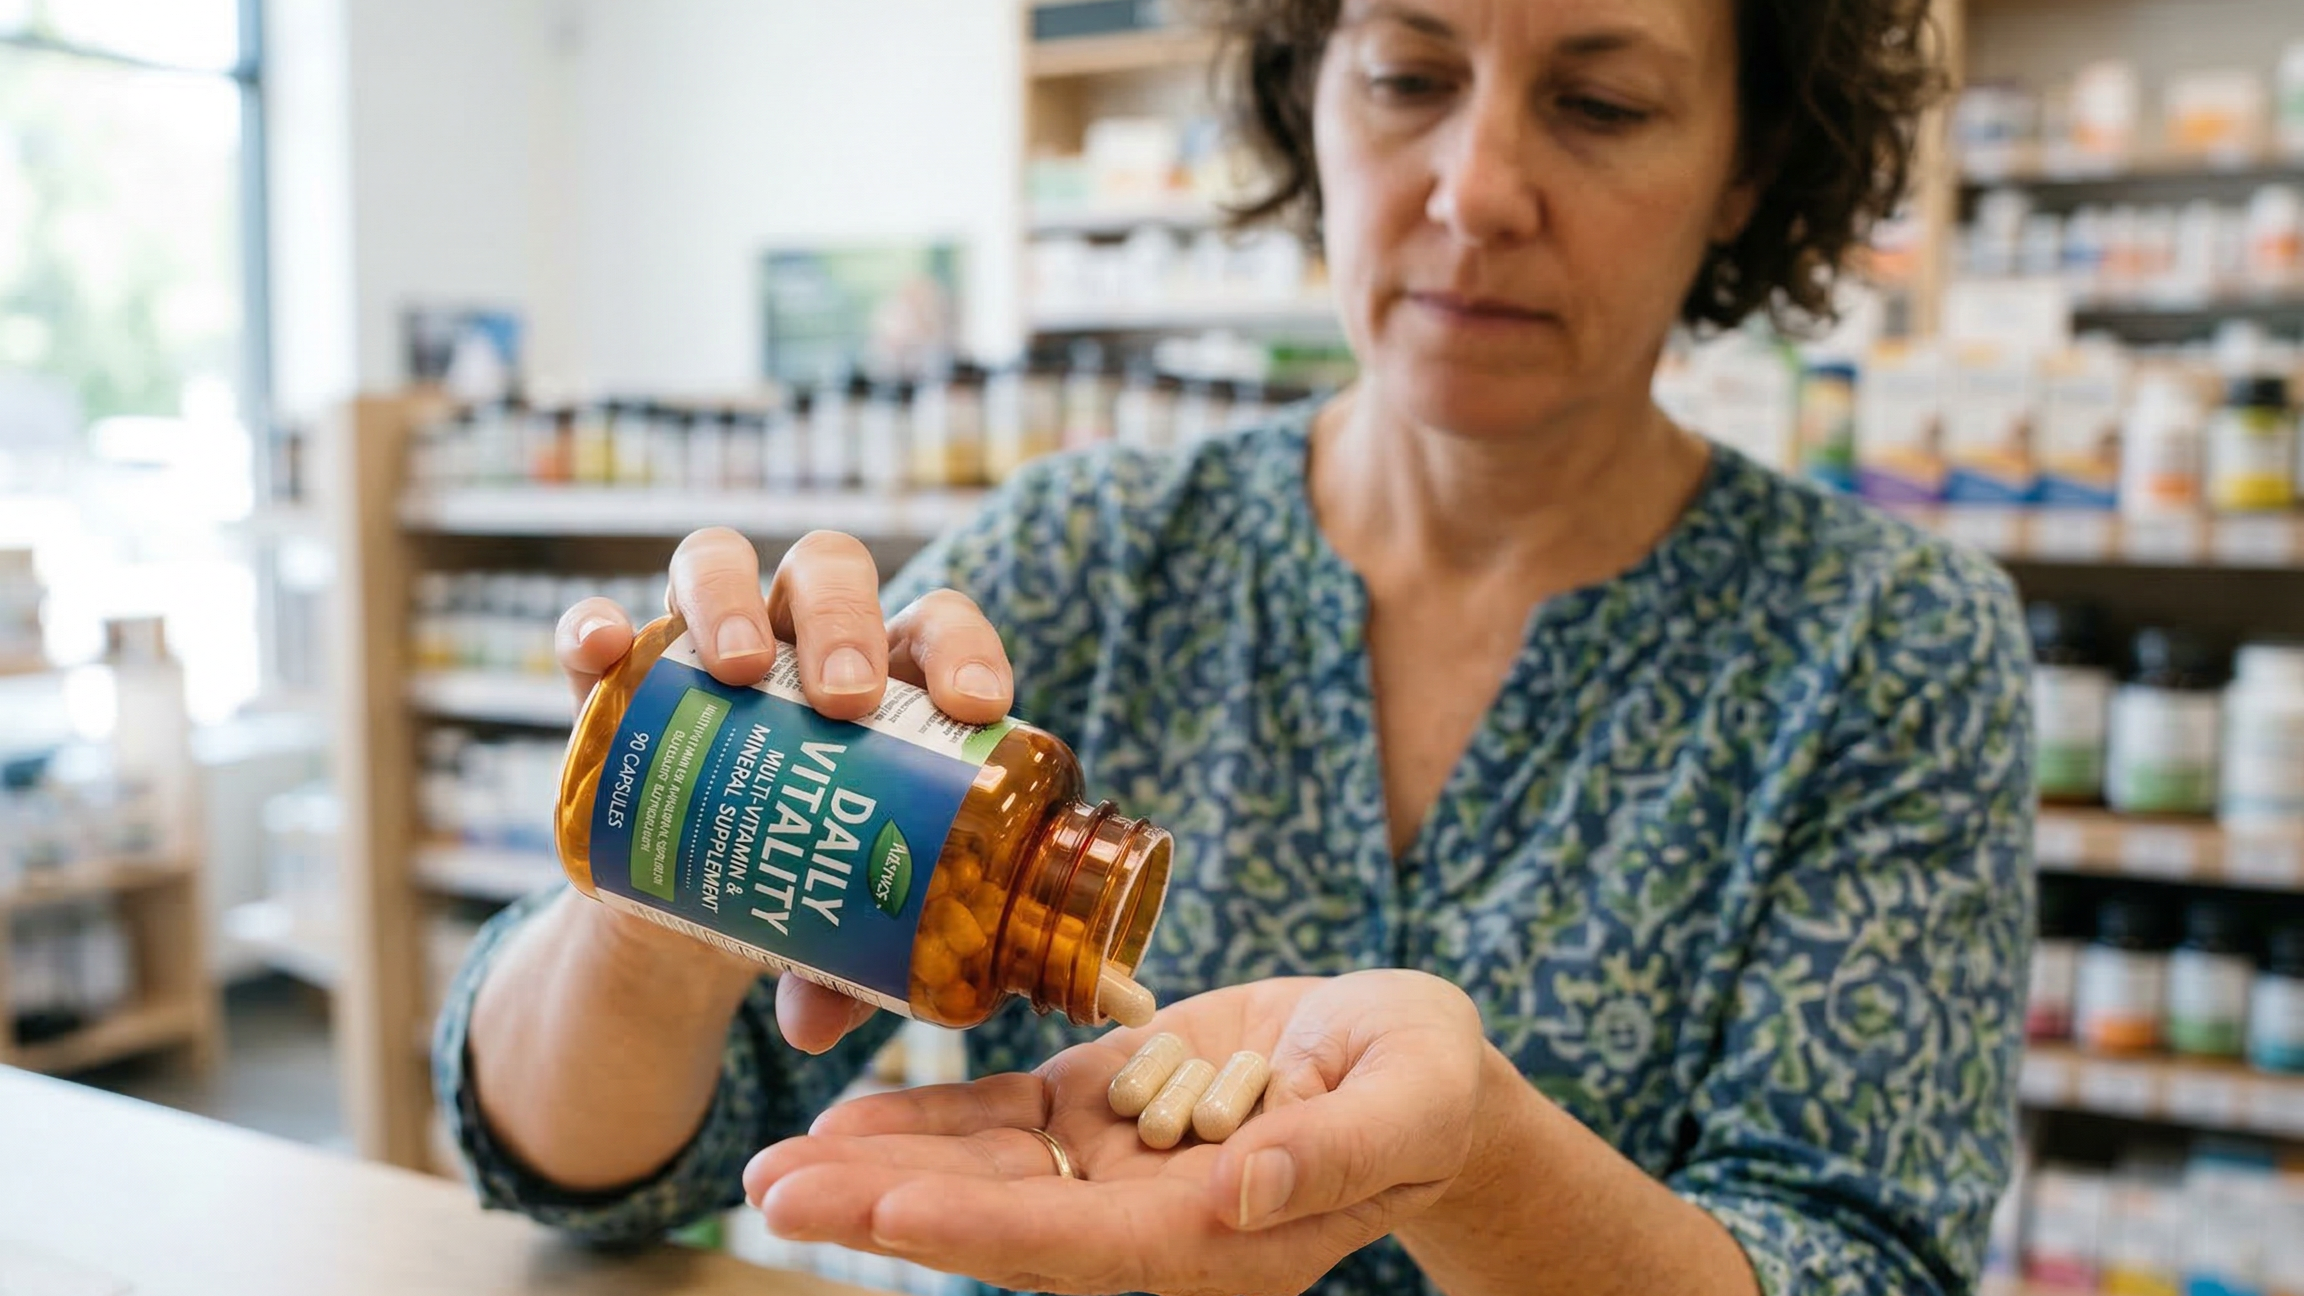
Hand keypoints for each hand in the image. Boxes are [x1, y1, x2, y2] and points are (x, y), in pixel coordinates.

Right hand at [553, 525, 1014, 1054]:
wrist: (696, 892)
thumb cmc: (803, 878)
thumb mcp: (832, 924)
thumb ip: (838, 970)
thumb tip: (815, 1027)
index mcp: (891, 674)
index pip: (939, 626)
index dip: (964, 650)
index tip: (974, 708)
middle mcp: (801, 633)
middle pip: (831, 574)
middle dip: (844, 621)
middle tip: (844, 701)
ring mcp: (704, 637)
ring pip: (719, 563)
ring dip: (730, 599)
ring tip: (734, 667)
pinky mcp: (618, 672)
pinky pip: (595, 628)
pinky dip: (592, 629)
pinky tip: (600, 652)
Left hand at [742, 971, 1496, 1295]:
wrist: (1414, 1060)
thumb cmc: (1428, 1084)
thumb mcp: (1407, 1102)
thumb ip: (1326, 1155)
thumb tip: (1235, 1195)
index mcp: (1221, 1235)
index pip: (1080, 1245)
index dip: (978, 1225)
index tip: (884, 1209)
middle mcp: (1151, 1219)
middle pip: (1001, 1224)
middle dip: (885, 1208)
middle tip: (769, 1192)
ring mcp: (1118, 1168)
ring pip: (983, 1176)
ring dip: (880, 1171)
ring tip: (770, 1169)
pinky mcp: (1105, 1114)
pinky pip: (1003, 1124)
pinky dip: (928, 1122)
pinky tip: (846, 1120)